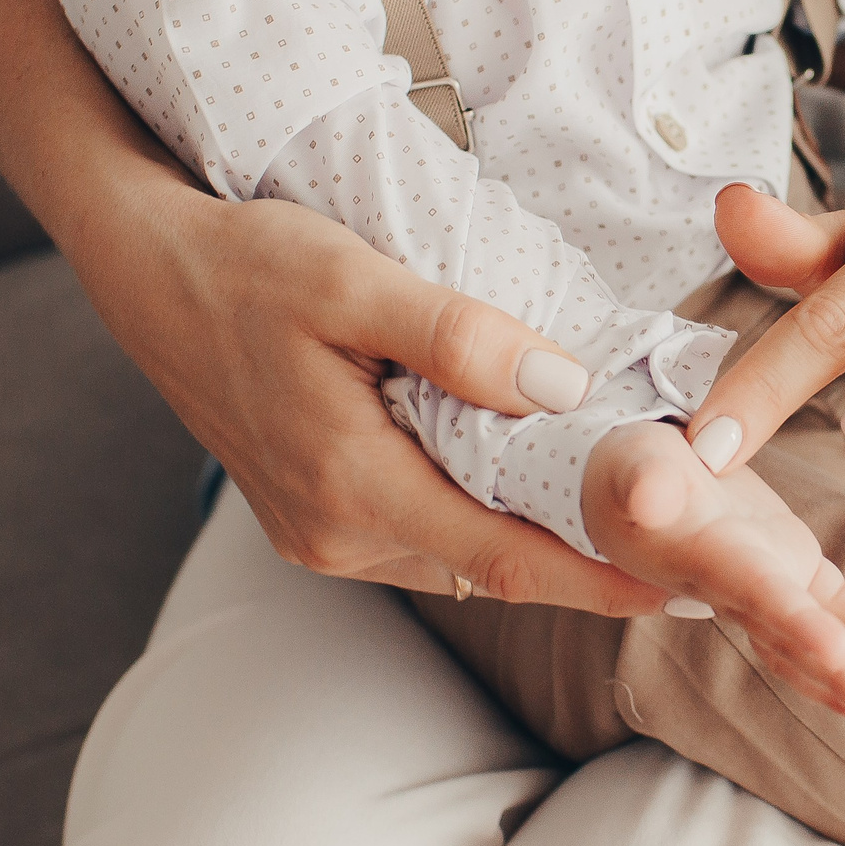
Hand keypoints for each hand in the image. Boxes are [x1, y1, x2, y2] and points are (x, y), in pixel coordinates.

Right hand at [111, 188, 671, 612]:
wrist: (146, 269)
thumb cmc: (246, 264)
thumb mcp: (353, 278)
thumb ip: (459, 335)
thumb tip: (564, 385)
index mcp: (350, 486)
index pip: (506, 559)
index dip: (605, 578)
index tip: (688, 582)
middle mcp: (336, 533)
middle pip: (494, 568)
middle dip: (595, 562)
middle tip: (697, 546)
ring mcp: (323, 532)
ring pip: (463, 554)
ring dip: (546, 540)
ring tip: (641, 514)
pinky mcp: (319, 515)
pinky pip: (429, 531)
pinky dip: (492, 518)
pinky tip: (545, 486)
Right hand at [583, 422, 844, 729]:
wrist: (638, 481)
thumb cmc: (632, 471)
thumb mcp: (632, 466)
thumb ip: (643, 481)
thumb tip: (649, 499)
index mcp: (707, 561)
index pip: (757, 595)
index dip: (794, 622)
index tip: (836, 650)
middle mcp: (737, 589)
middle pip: (790, 639)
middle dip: (836, 676)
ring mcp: (767, 586)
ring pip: (813, 638)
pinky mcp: (790, 569)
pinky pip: (835, 599)